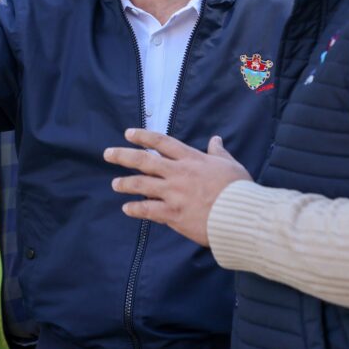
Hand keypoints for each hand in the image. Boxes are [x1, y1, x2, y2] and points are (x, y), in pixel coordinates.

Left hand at [103, 128, 251, 246]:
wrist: (241, 215)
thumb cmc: (239, 189)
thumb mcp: (230, 165)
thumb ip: (218, 153)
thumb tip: (216, 140)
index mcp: (191, 159)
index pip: (162, 143)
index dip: (143, 136)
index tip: (128, 133)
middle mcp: (178, 173)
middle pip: (144, 160)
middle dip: (123, 156)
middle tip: (108, 154)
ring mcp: (174, 194)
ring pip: (142, 185)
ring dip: (126, 183)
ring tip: (115, 183)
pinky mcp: (174, 214)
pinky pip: (148, 210)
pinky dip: (136, 209)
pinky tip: (127, 209)